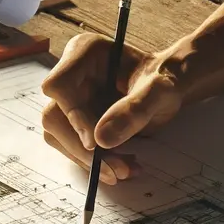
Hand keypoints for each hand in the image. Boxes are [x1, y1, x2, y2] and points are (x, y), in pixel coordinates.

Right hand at [40, 33, 185, 183]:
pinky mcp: (74, 121)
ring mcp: (69, 100)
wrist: (169, 89)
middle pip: (54, 117)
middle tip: (116, 170)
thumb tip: (100, 139)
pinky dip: (94, 163)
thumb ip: (134, 109)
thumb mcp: (159, 90)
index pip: (58, 85)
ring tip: (125, 169)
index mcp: (85, 53)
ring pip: (58, 137)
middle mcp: (71, 75)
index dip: (73, 115)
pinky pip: (71, 147)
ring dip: (88, 161)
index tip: (96, 143)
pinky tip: (121, 166)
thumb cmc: (165, 79)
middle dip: (82, 149)